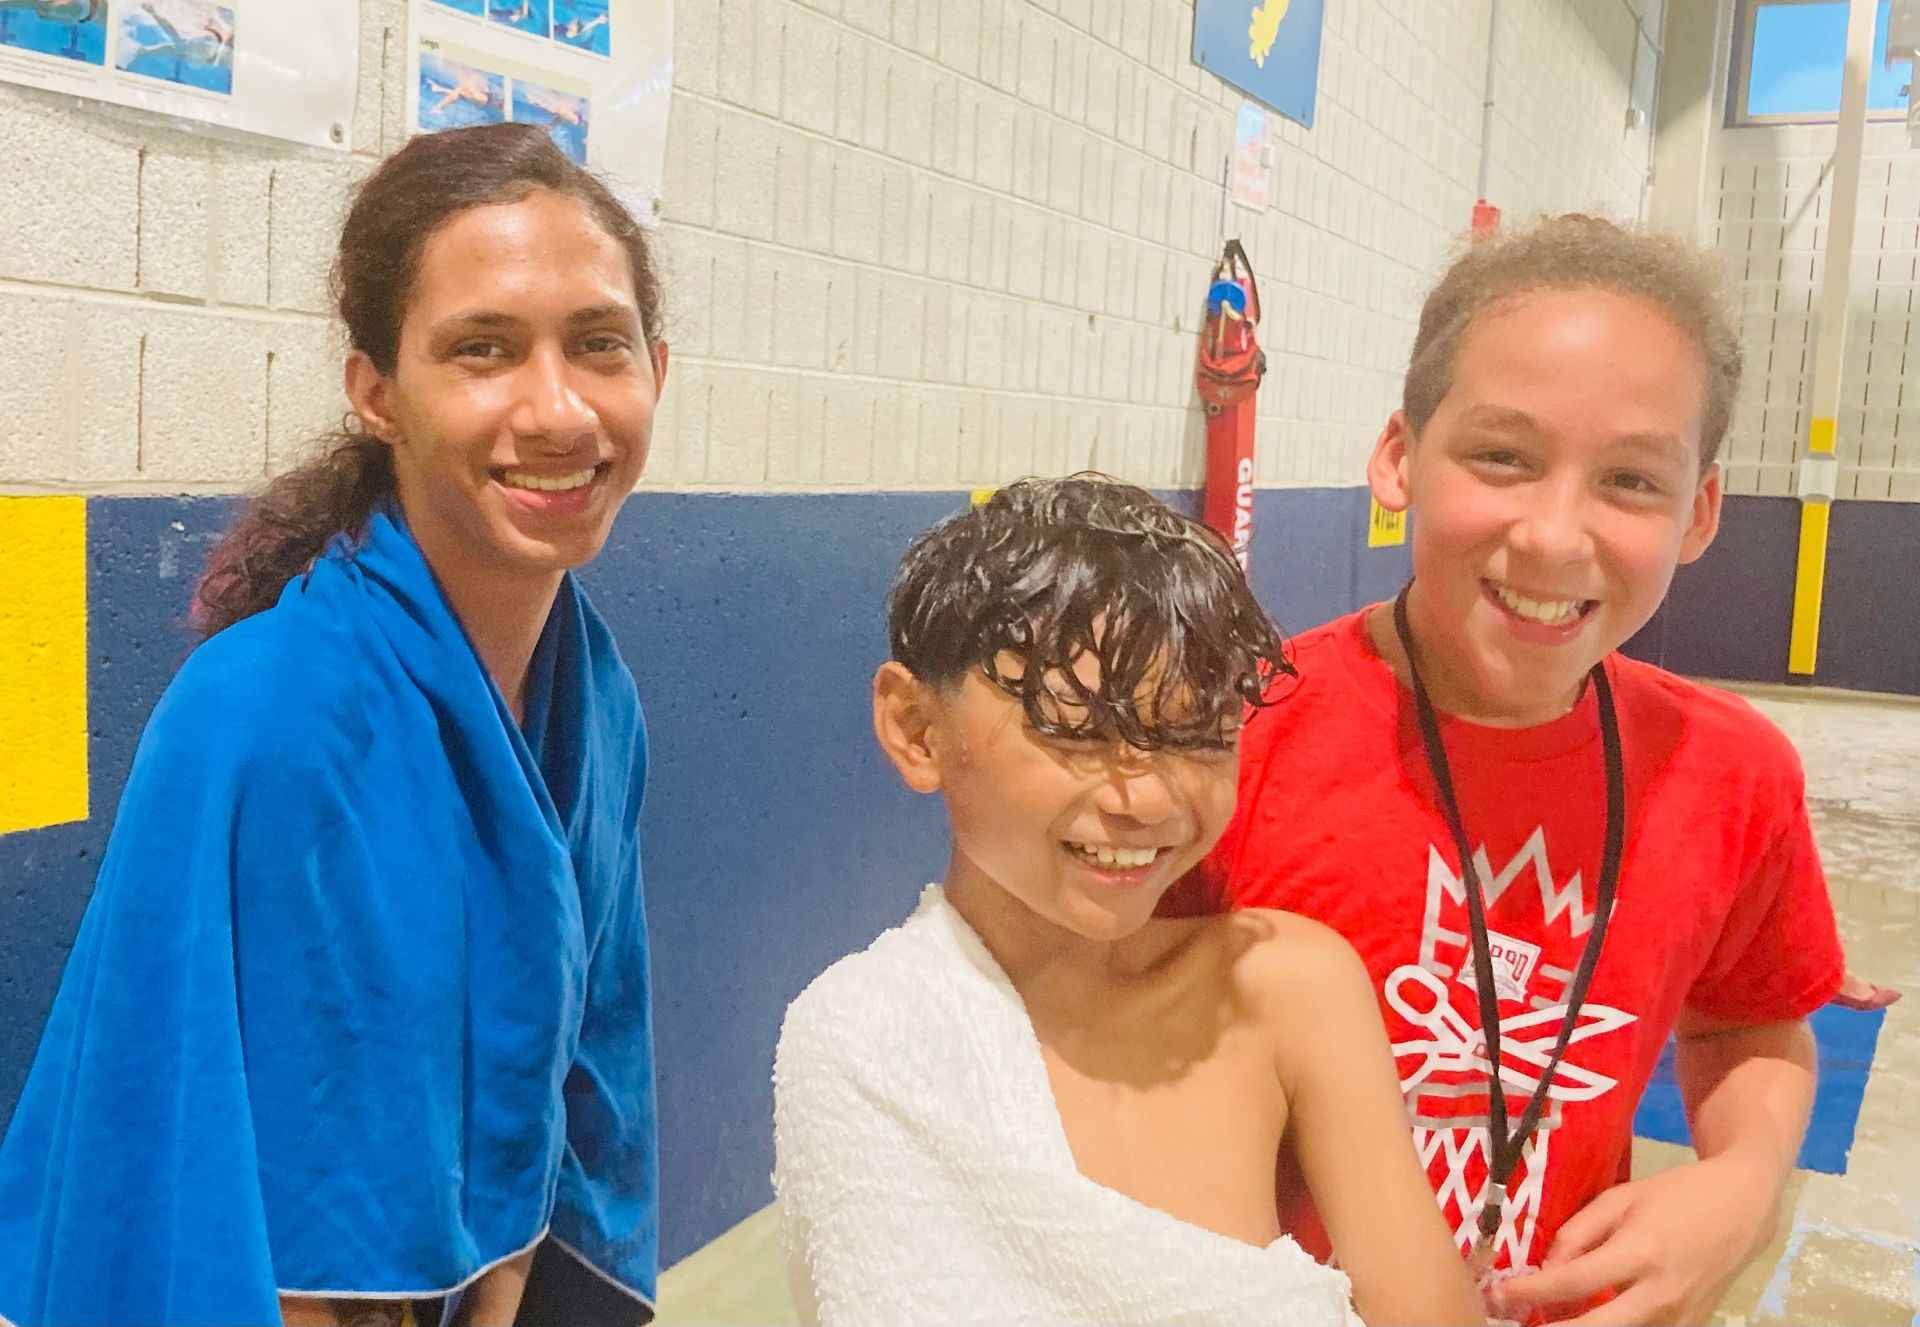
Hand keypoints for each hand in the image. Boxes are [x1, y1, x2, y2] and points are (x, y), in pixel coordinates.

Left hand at [1488, 1155, 1779, 1324]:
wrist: (1743, 1207)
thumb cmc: (1676, 1195)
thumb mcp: (1622, 1198)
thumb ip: (1579, 1232)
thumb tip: (1547, 1266)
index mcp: (1639, 1252)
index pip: (1572, 1282)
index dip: (1529, 1291)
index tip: (1497, 1292)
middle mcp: (1659, 1294)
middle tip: (1512, 1319)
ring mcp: (1678, 1317)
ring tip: (1543, 1317)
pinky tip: (1583, 1317)